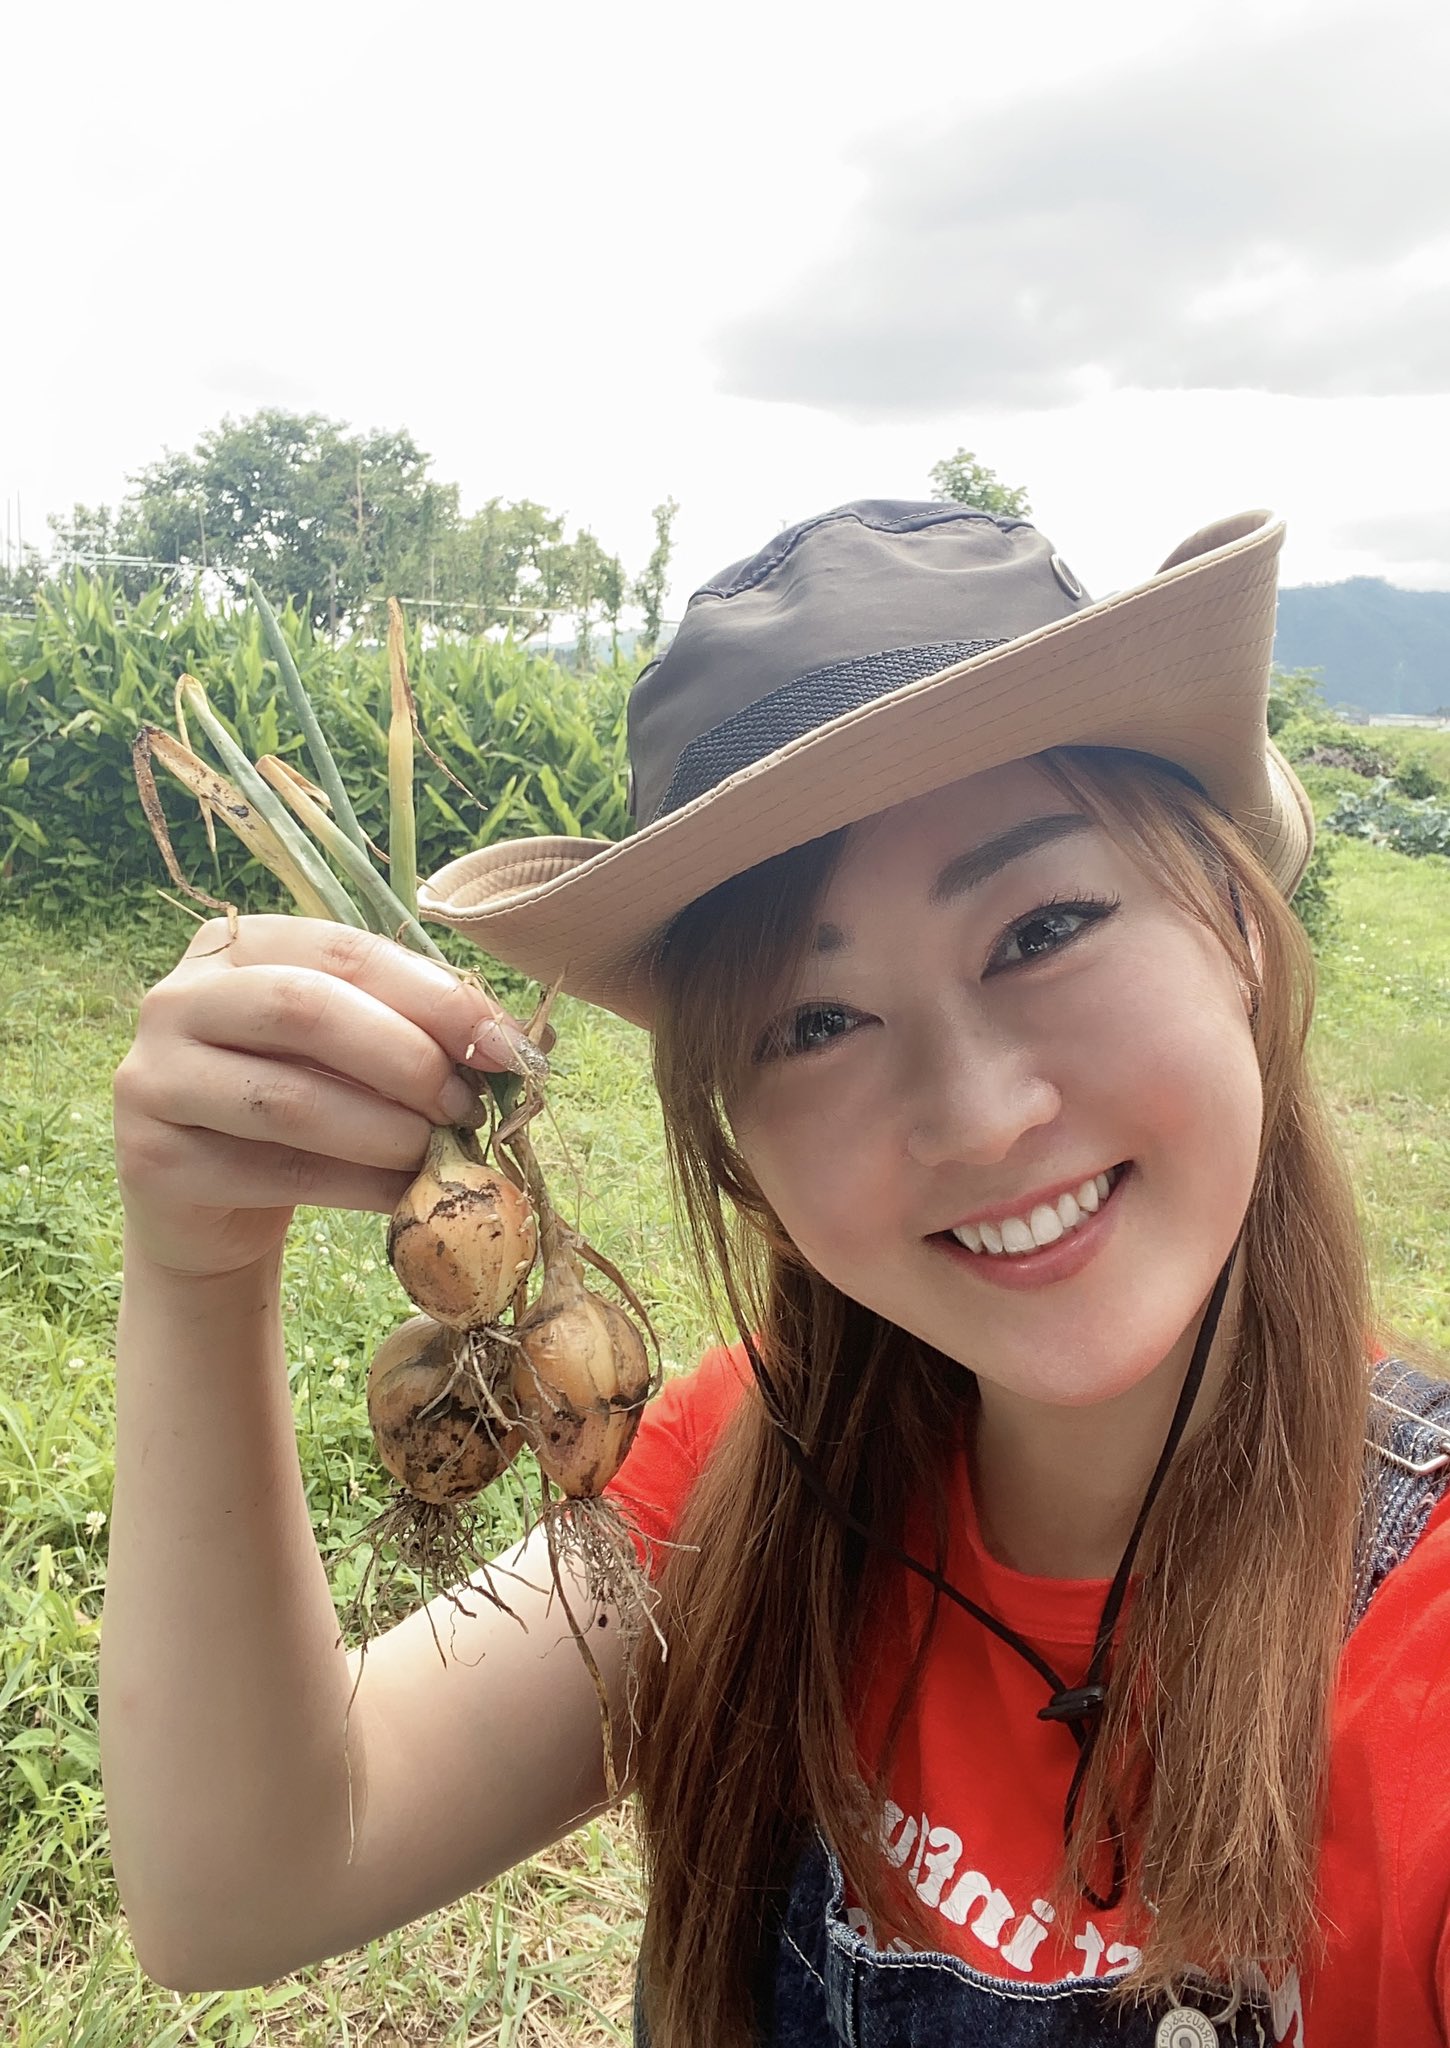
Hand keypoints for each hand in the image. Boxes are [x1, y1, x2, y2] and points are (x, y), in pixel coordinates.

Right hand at [113, 916, 526, 1281]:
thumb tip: (516, 1043)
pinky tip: (406, 1194)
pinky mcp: (153, 1159)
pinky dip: (360, 1186)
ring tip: (442, 1151)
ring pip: (290, 1099)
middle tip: (467, 1105)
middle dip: (407, 1059)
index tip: (504, 1045)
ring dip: (387, 1130)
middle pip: (307, 1011)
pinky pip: (280, 1171)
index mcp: (235, 946)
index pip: (345, 952)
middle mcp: (178, 999)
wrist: (209, 1205)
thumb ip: (415, 1031)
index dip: (434, 997)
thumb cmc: (294, 1106)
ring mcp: (154, 1078)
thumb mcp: (349, 1054)